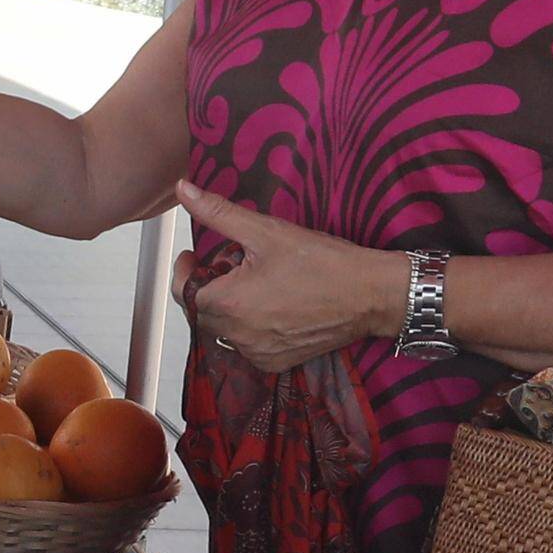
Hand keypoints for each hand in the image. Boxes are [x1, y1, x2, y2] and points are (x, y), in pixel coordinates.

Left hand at [172, 182, 400, 372]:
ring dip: (229, 309)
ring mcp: (257, 353)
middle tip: (231, 264)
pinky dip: (250, 328)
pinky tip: (272, 307)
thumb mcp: (266, 231)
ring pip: (225, 330)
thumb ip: (219, 213)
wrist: (370, 296)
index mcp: (227, 303)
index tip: (192, 256)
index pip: (183, 291)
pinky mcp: (277, 363)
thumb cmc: (322, 262)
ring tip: (255, 284)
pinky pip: (249, 346)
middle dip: (209, 287)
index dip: (184, 270)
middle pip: (203, 311)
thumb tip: (183, 190)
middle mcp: (237, 335)